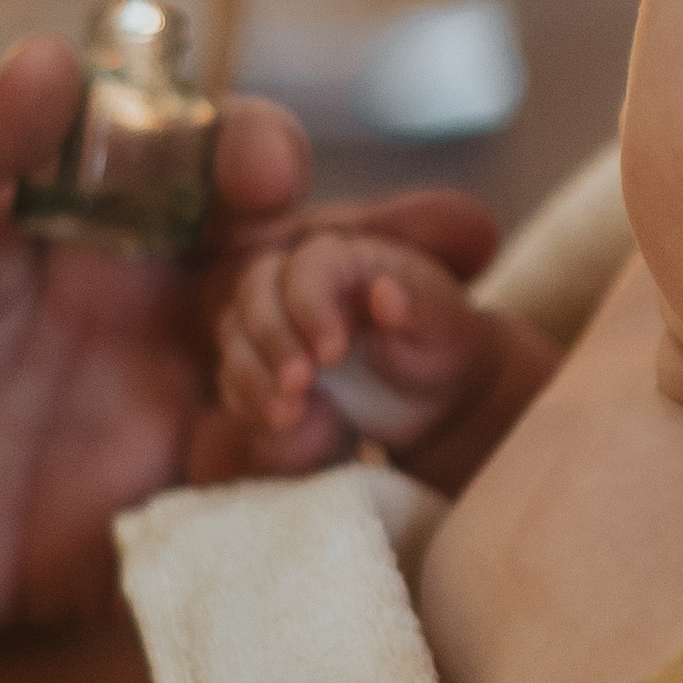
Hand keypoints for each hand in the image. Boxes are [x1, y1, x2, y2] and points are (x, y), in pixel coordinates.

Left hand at [0, 39, 492, 631]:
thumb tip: (59, 65)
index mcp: (115, 219)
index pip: (234, 183)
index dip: (268, 168)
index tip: (267, 166)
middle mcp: (158, 321)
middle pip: (306, 297)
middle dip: (368, 284)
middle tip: (397, 285)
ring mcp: (145, 431)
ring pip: (290, 415)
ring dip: (326, 403)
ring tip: (321, 400)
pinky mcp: (114, 542)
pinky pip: (221, 536)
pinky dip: (267, 518)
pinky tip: (280, 495)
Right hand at [216, 229, 556, 493]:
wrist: (431, 395)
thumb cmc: (442, 349)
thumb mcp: (446, 332)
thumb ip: (419, 310)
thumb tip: (384, 292)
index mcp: (349, 258)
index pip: (311, 266)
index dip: (312, 306)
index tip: (333, 353)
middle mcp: (301, 281)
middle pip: (257, 291)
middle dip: (274, 339)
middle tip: (299, 385)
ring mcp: (276, 321)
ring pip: (237, 333)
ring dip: (253, 374)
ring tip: (286, 414)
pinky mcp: (262, 364)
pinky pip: (235, 376)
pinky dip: (249, 400)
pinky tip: (281, 423)